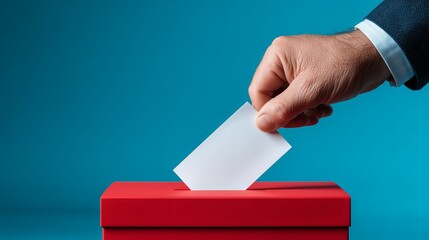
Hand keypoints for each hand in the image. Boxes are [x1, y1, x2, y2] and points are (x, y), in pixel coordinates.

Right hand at [249, 30, 391, 131]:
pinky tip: (323, 107)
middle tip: (306, 119)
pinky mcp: (305, 77)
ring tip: (318, 112)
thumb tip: (261, 124)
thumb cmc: (345, 65)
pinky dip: (308, 108)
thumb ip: (283, 109)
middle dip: (288, 113)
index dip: (268, 112)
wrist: (375, 58)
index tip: (284, 124)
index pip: (258, 92)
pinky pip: (296, 99)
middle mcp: (282, 61)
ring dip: (300, 113)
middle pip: (271, 97)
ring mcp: (293, 69)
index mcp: (277, 57)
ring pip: (284, 101)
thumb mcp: (311, 91)